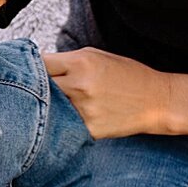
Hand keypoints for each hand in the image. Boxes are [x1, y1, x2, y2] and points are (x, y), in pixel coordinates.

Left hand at [44, 48, 167, 139]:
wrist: (156, 101)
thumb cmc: (126, 76)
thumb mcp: (97, 57)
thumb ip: (67, 61)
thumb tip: (37, 67)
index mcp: (80, 62)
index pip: (39, 63)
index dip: (32, 68)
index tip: (31, 74)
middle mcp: (79, 85)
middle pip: (38, 88)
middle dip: (34, 90)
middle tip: (32, 94)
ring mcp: (82, 109)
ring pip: (47, 110)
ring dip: (44, 110)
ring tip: (49, 108)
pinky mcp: (87, 130)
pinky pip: (62, 127)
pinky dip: (60, 124)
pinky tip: (64, 122)